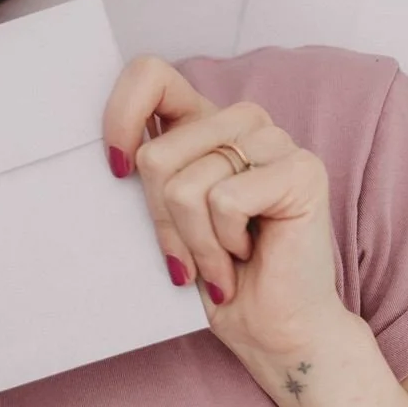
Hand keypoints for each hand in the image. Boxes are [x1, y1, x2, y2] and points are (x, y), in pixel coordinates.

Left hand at [103, 55, 354, 397]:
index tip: (116, 170)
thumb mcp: (162, 216)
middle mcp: (241, 120)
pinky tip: (246, 257)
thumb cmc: (213, 277)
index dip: (121, 116)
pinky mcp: (302, 170)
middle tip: (186, 258)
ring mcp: (275, 141)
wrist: (274, 331)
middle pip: (157, 155)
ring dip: (194, 243)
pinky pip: (224, 201)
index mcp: (203, 121)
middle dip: (161, 223)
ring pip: (186, 184)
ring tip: (218, 263)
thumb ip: (144, 172)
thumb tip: (105, 155)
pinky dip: (222, 245)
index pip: (149, 75)